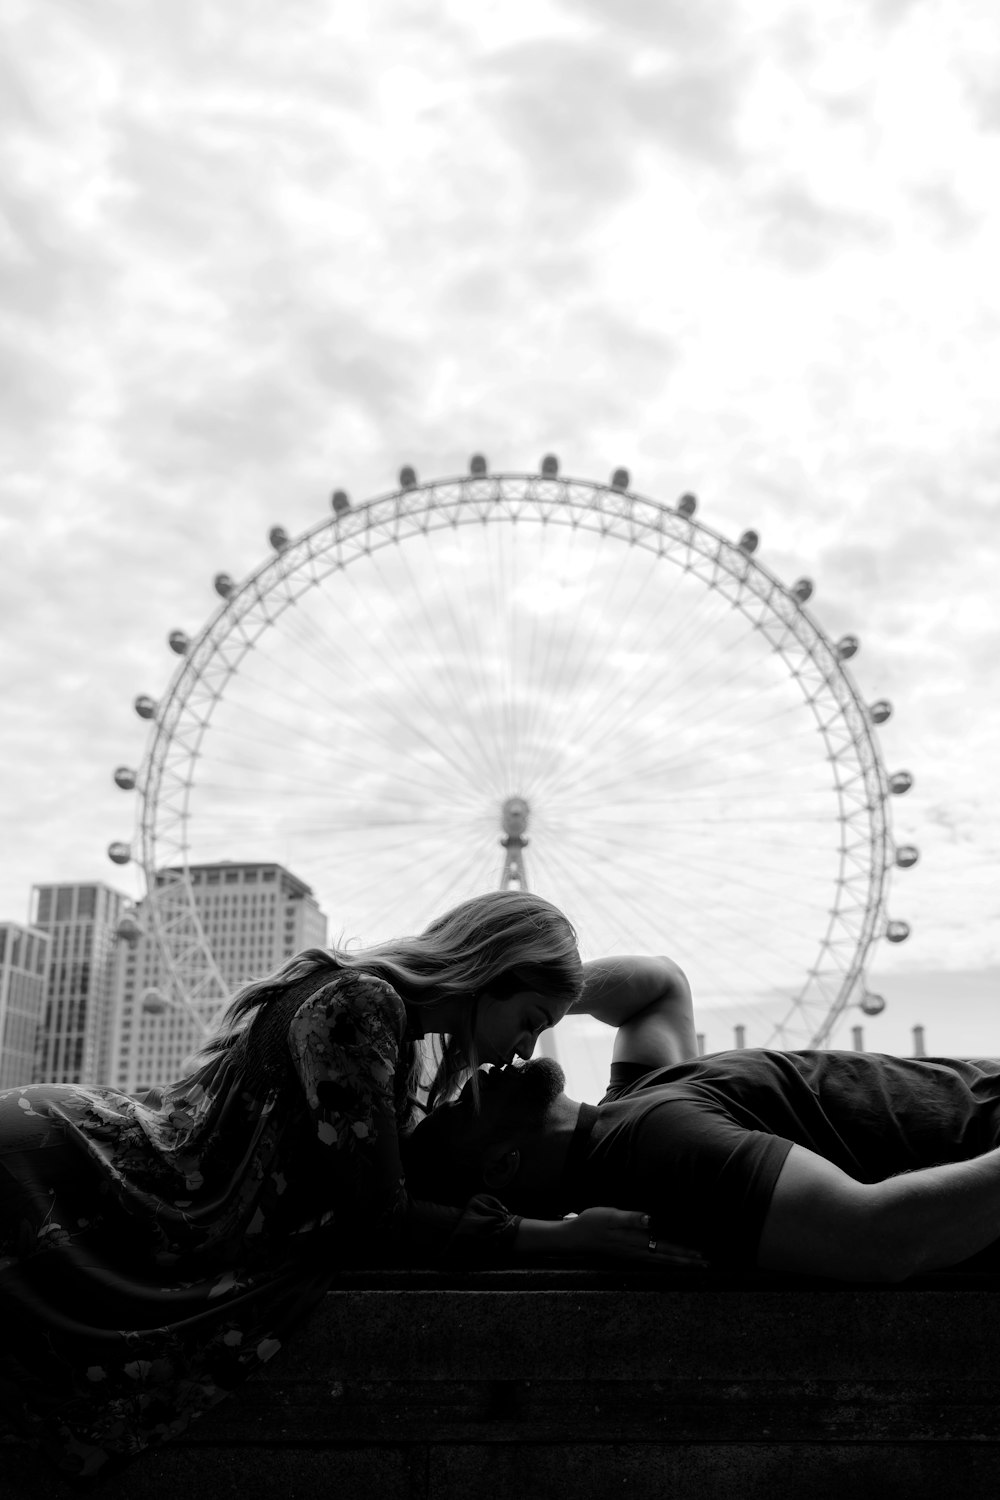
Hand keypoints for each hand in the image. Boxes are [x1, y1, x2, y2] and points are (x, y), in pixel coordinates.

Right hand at [561, 1208, 706, 1268]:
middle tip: (706, 1264)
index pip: (666, 1248)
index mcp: (636, 1242)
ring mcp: (631, 1255)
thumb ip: (631, 1218)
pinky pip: (651, 1260)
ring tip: (693, 1264)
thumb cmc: (592, 1222)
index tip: (701, 1255)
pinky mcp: (626, 1254)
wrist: (574, 1237)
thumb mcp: (610, 1216)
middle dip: (686, 1261)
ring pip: (660, 1260)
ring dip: (677, 1262)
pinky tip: (666, 1260)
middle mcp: (636, 1252)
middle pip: (666, 1258)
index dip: (684, 1252)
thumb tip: (651, 1220)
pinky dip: (664, 1261)